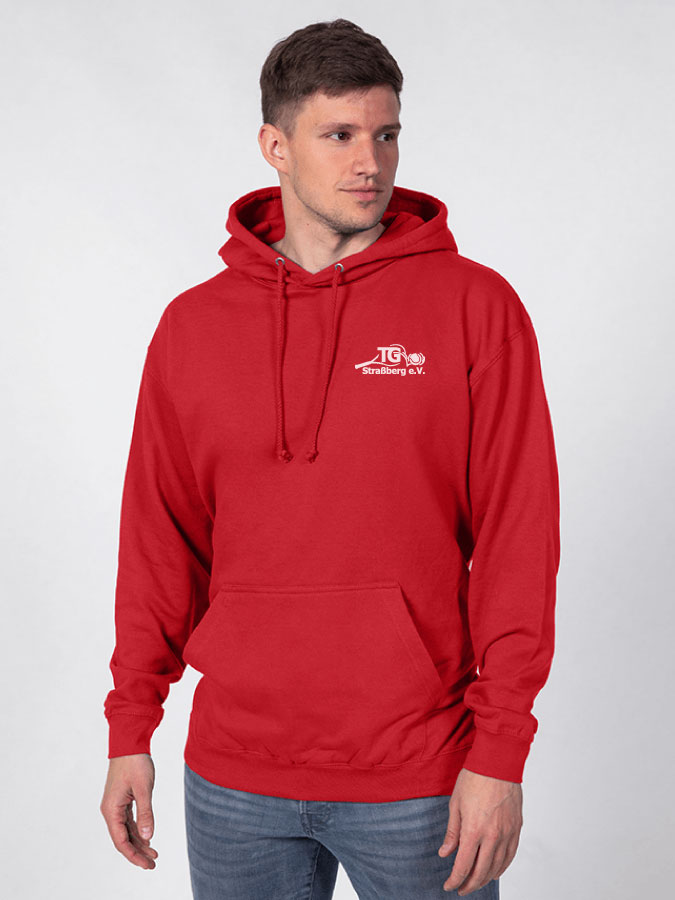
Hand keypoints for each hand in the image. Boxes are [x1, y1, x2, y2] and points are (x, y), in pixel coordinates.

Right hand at [100, 753, 158, 868]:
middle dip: (137, 853)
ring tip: (154, 853)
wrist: (129, 743)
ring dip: (139, 842)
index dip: (133, 855)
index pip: (121, 841)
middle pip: (123, 839)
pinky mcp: (122, 800)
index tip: (147, 864)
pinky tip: (147, 837)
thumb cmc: (135, 763)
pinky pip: (128, 821)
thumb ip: (145, 813)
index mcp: (111, 810)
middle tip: (153, 863)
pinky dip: (138, 830)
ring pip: (126, 831)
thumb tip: (148, 837)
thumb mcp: (144, 788)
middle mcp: (110, 810)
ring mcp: (115, 805)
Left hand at [438, 767, 521, 894]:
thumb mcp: (455, 804)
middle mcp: (492, 836)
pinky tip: (495, 871)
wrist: (498, 762)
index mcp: (473, 830)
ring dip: (485, 879)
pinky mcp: (516, 828)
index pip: (463, 866)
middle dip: (469, 884)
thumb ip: (452, 832)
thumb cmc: (474, 778)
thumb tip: (445, 853)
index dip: (454, 880)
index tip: (448, 886)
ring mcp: (507, 833)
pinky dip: (502, 867)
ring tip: (476, 882)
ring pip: (497, 867)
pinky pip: (510, 855)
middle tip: (461, 889)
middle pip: (481, 872)